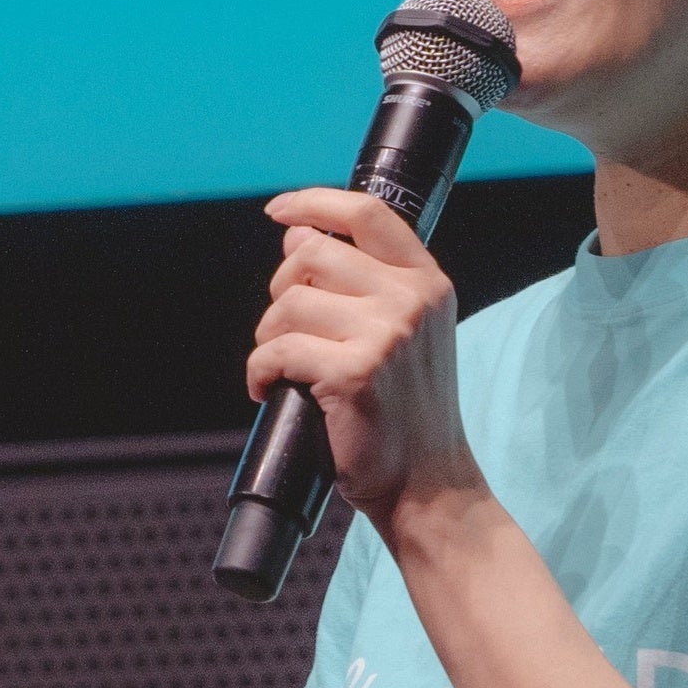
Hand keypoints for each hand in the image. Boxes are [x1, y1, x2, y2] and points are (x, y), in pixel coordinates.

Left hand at [249, 189, 479, 520]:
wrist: (428, 484)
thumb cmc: (405, 410)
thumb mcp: (402, 332)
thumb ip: (361, 281)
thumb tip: (297, 236)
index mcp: (426, 281)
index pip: (367, 212)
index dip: (315, 202)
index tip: (280, 211)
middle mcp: (411, 300)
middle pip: (310, 254)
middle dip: (281, 289)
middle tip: (286, 331)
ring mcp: (385, 335)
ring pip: (287, 304)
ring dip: (269, 337)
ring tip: (283, 368)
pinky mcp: (353, 373)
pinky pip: (276, 351)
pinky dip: (259, 372)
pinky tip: (269, 390)